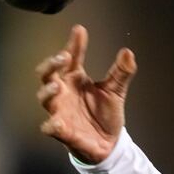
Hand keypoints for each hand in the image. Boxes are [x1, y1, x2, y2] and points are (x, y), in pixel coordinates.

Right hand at [36, 24, 136, 163]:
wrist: (109, 143)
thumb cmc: (106, 114)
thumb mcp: (116, 91)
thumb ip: (122, 72)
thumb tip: (128, 52)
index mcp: (75, 79)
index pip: (71, 57)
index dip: (74, 44)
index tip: (80, 30)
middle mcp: (64, 92)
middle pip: (48, 74)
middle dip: (52, 64)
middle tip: (64, 57)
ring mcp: (60, 110)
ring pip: (45, 98)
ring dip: (48, 91)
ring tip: (57, 86)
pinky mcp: (62, 131)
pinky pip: (50, 128)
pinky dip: (51, 125)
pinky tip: (56, 121)